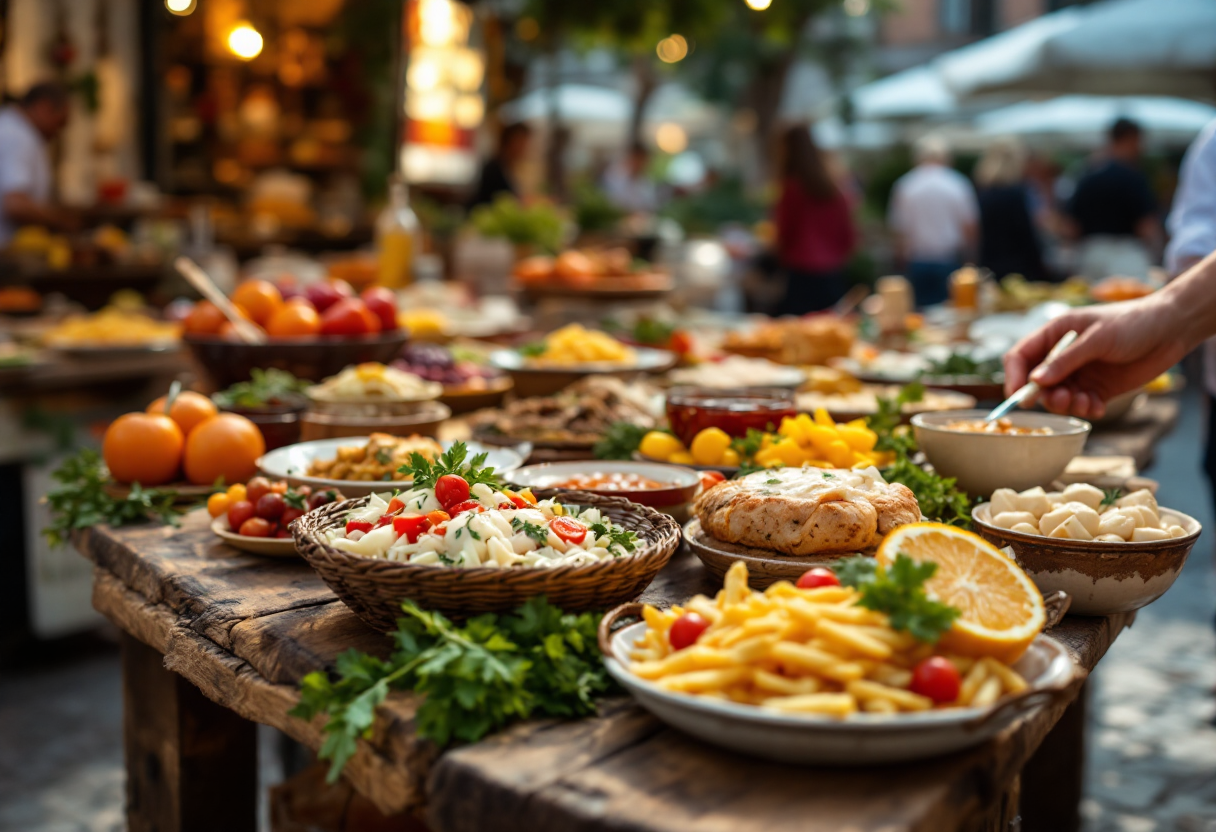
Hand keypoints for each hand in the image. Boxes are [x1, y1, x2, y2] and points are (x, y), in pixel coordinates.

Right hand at [1003, 296, 1187, 418]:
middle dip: (1045, 395)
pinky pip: (1082, 406)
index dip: (1014, 376)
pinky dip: (1087, 409)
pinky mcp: (1097, 389)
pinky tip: (1098, 406)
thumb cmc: (1132, 323)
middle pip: (1036, 383)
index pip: (1020, 357)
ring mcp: (1080, 374)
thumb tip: (1035, 382)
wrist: (1172, 329)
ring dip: (1067, 405)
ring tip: (1085, 402)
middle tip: (1063, 399)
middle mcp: (1062, 357)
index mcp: (1055, 335)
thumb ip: (1065, 361)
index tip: (1017, 395)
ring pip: (1058, 398)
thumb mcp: (1097, 338)